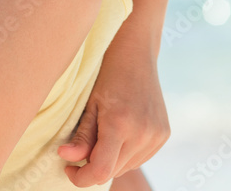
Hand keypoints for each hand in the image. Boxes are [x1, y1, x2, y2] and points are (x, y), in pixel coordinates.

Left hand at [58, 42, 169, 185]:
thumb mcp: (89, 103)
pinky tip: (121, 132)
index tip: (68, 168)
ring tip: (104, 133)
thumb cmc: (107, 75)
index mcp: (120, 123)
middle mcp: (142, 133)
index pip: (101, 172)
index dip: (81, 178)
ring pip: (126, 167)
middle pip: (112, 171)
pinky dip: (126, 154)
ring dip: (111, 161)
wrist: (135, 53)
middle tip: (83, 146)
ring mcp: (156, 135)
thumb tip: (66, 158)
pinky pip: (140, 158)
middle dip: (94, 166)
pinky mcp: (163, 134)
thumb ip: (81, 136)